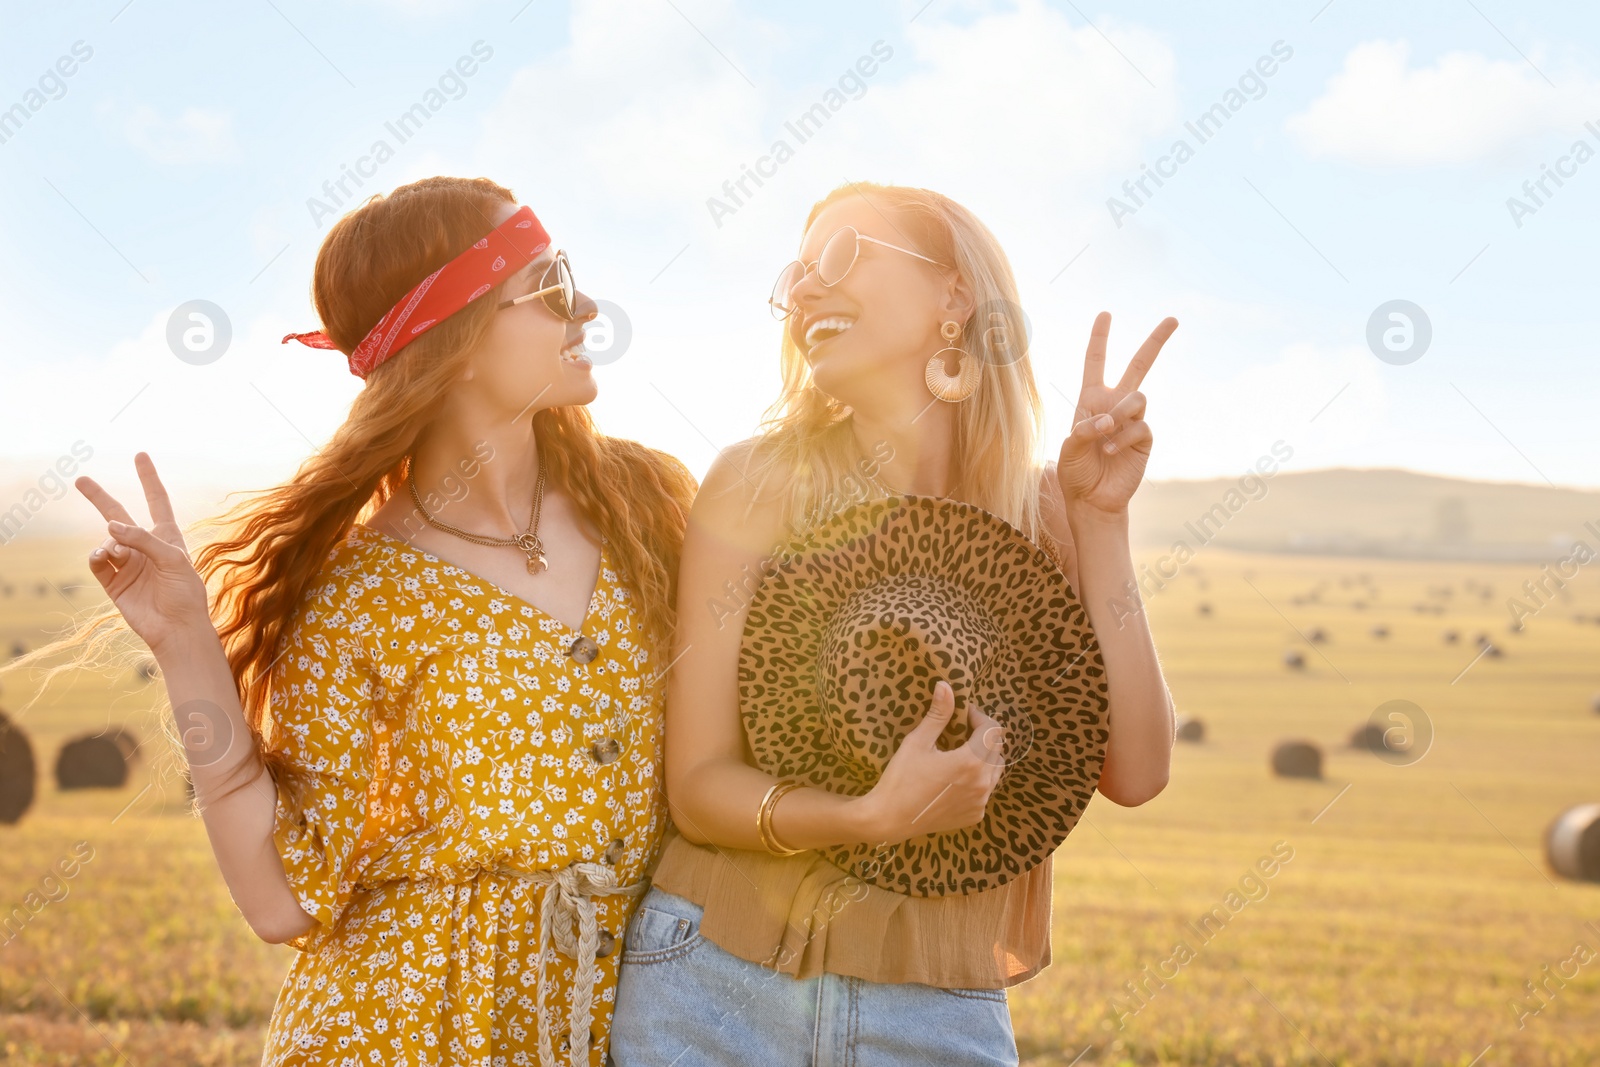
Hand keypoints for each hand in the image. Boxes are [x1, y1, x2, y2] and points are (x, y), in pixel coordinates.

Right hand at [76, 452, 212, 661]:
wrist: (176, 628)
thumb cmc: (184, 593)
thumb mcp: (173, 559)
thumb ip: (143, 538)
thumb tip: (109, 525)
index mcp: (166, 537)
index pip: (157, 501)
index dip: (149, 479)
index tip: (140, 456)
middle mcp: (144, 547)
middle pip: (118, 515)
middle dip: (99, 497)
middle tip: (80, 479)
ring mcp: (127, 564)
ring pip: (108, 540)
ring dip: (111, 542)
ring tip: (120, 554)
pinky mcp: (113, 581)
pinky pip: (97, 560)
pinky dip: (97, 554)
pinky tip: (103, 556)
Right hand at [854, 681, 1005, 844]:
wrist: (890, 819)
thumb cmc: (901, 778)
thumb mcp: (917, 742)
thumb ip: (938, 715)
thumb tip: (946, 685)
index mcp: (971, 761)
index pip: (992, 730)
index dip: (980, 717)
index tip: (964, 714)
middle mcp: (983, 783)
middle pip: (997, 749)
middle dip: (984, 736)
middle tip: (962, 731)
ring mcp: (981, 802)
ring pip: (995, 771)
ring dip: (984, 758)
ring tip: (961, 754)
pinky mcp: (975, 815)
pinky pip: (986, 791)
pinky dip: (978, 780)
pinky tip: (956, 779)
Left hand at [1057, 312, 1177, 516]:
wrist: (1092, 500)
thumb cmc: (1076, 473)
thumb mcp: (1068, 448)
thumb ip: (1083, 429)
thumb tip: (1107, 421)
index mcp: (1091, 400)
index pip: (1096, 362)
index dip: (1100, 338)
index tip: (1106, 314)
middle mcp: (1114, 405)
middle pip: (1139, 365)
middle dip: (1155, 342)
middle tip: (1173, 319)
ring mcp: (1132, 421)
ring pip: (1138, 397)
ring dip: (1121, 412)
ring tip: (1105, 433)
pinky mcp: (1144, 439)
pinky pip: (1140, 426)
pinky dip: (1124, 436)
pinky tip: (1111, 450)